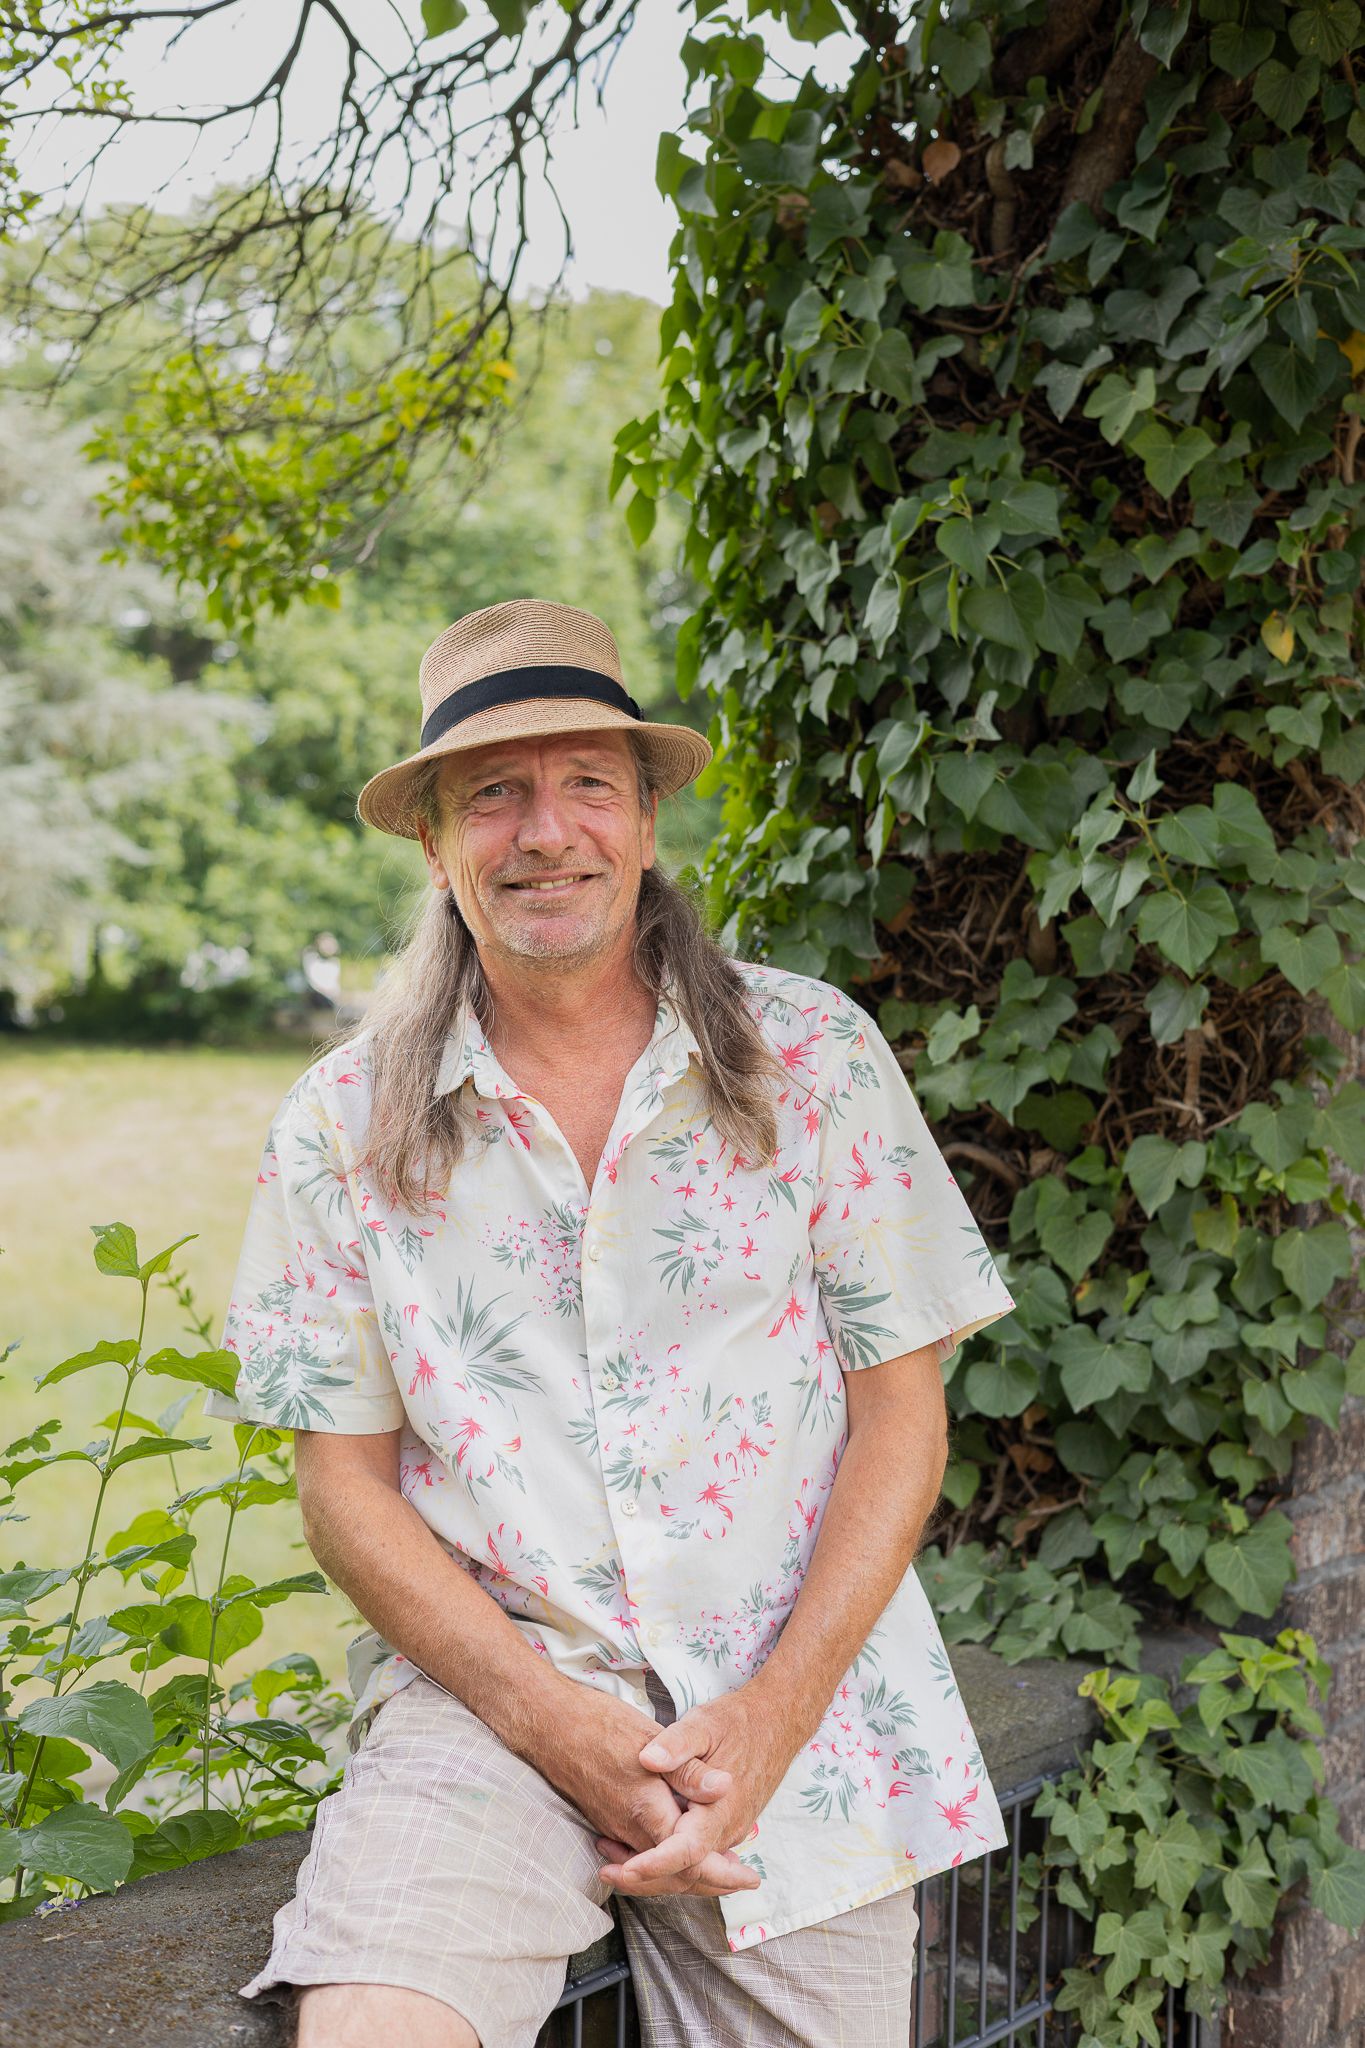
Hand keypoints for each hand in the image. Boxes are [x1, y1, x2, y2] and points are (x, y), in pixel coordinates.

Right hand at [538, 1681, 759, 1897]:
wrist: (549, 1726)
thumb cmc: (599, 1726)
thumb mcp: (652, 1739)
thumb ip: (689, 1770)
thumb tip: (726, 1787)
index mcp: (648, 1814)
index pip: (692, 1861)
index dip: (725, 1874)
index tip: (752, 1878)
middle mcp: (631, 1832)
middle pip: (677, 1875)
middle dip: (712, 1882)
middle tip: (742, 1879)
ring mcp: (616, 1829)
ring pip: (658, 1868)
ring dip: (689, 1872)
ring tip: (718, 1867)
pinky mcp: (606, 1821)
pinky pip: (641, 1854)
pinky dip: (664, 1860)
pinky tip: (674, 1849)